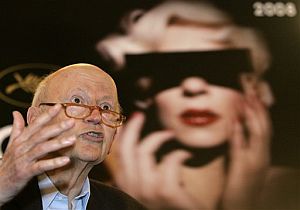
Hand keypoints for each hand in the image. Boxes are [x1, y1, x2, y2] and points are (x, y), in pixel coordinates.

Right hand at [0, 104, 75, 205]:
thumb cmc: (7, 164)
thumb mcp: (11, 144)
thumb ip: (17, 129)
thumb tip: (16, 113)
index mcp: (21, 140)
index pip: (35, 124)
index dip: (47, 115)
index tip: (59, 106)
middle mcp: (22, 147)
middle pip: (41, 134)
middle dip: (57, 127)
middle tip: (72, 122)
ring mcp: (24, 159)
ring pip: (42, 148)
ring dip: (58, 143)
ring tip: (73, 139)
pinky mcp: (25, 172)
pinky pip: (41, 166)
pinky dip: (53, 163)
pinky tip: (65, 160)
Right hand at [105, 112, 199, 209]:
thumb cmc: (170, 205)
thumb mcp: (151, 189)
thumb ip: (144, 172)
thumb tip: (143, 149)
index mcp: (127, 187)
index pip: (118, 155)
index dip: (122, 134)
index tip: (130, 120)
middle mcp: (132, 190)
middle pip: (125, 150)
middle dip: (132, 128)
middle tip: (140, 115)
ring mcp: (147, 192)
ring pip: (143, 152)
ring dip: (158, 137)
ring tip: (171, 134)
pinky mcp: (167, 193)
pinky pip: (169, 161)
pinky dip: (179, 153)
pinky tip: (186, 155)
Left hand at [222, 93, 270, 209]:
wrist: (242, 208)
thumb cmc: (241, 187)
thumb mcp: (245, 165)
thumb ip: (242, 148)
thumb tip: (236, 129)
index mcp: (263, 155)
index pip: (265, 130)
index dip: (261, 114)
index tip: (255, 99)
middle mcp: (262, 157)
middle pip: (264, 129)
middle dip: (258, 110)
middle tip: (252, 94)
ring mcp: (254, 163)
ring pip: (257, 135)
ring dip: (251, 117)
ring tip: (246, 102)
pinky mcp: (242, 169)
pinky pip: (240, 148)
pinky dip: (238, 134)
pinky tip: (234, 122)